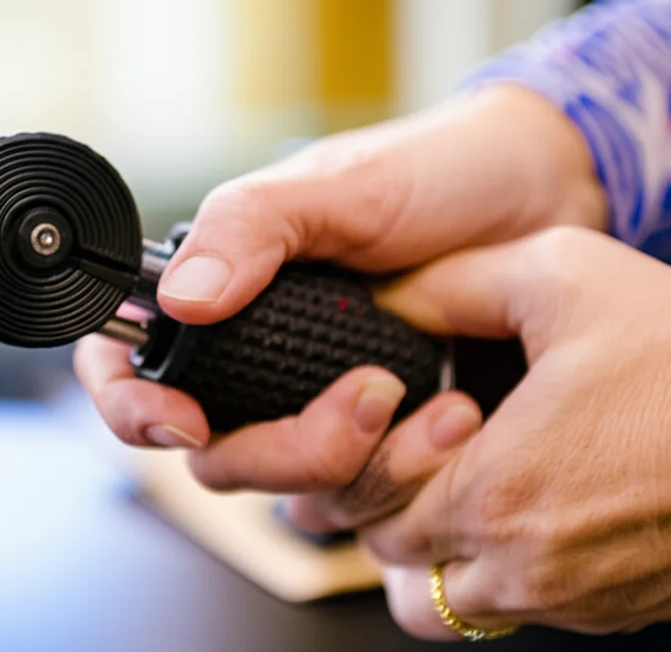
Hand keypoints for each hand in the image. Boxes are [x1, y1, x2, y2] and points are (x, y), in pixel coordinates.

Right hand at [75, 84, 604, 494]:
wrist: (539, 198)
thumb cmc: (434, 174)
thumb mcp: (343, 188)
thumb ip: (251, 229)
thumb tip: (180, 299)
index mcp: (227, 293)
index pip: (131, 363)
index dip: (132, 405)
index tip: (186, 420)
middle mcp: (262, 359)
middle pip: (216, 452)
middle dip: (282, 451)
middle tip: (369, 401)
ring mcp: (321, 403)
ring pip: (288, 490)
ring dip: (352, 468)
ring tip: (437, 411)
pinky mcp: (382, 437)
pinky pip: (360, 497)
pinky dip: (398, 481)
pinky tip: (452, 428)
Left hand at [326, 226, 670, 638]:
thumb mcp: (565, 276)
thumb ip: (451, 284)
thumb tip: (387, 300)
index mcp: (496, 493)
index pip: (367, 505)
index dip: (374, 455)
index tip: (416, 414)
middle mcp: (526, 567)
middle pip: (396, 563)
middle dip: (400, 501)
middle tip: (442, 446)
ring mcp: (576, 604)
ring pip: (451, 605)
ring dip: (443, 552)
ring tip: (479, 484)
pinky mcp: (622, 615)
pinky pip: (526, 611)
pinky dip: (509, 568)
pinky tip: (544, 501)